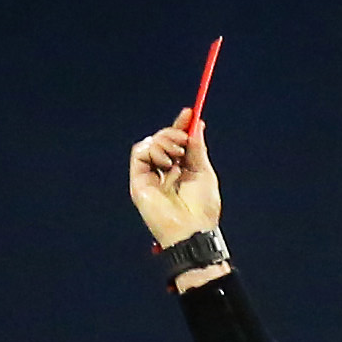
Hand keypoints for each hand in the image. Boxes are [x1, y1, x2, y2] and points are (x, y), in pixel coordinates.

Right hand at [128, 117, 224, 257]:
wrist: (192, 229)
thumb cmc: (202, 208)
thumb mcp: (203, 171)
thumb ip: (197, 148)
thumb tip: (196, 125)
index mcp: (179, 170)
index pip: (175, 142)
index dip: (180, 126)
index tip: (189, 113)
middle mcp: (163, 172)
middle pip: (161, 139)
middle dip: (173, 132)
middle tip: (184, 139)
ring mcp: (149, 177)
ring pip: (149, 143)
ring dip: (164, 141)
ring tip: (177, 156)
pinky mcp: (138, 181)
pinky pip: (140, 152)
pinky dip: (153, 150)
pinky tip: (166, 164)